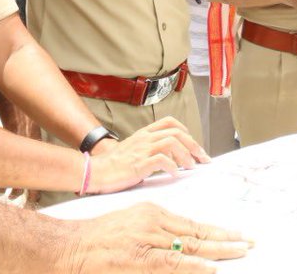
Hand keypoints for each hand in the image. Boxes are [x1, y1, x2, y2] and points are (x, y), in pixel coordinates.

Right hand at [64, 202, 252, 272]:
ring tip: (240, 251)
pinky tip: (211, 268)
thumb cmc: (99, 237)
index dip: (218, 231)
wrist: (71, 245)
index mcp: (154, 213)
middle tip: (250, 242)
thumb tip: (184, 245)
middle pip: (197, 234)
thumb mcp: (133, 222)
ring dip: (218, 251)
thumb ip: (158, 231)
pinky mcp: (139, 258)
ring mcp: (148, 241)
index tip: (237, 235)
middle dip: (226, 239)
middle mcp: (155, 223)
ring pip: (190, 246)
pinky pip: (172, 263)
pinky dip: (193, 266)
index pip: (193, 225)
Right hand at [87, 118, 209, 193]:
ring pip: (172, 143)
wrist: (94, 172)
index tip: (194, 143)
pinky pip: (162, 160)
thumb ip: (149, 150)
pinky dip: (172, 166)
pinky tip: (174, 174)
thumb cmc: (113, 165)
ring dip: (186, 155)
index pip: (169, 123)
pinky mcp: (139, 164)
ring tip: (190, 167)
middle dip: (193, 145)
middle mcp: (144, 138)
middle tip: (202, 158)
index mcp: (143, 134)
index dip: (185, 130)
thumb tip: (170, 157)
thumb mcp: (132, 150)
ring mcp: (142, 150)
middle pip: (176, 133)